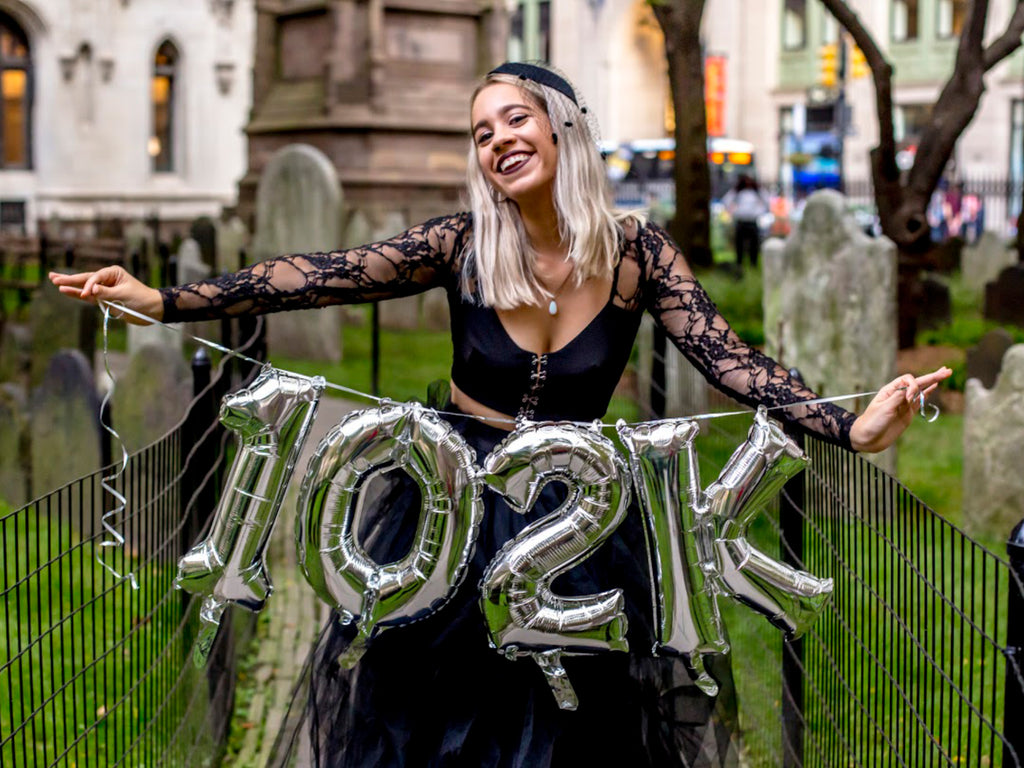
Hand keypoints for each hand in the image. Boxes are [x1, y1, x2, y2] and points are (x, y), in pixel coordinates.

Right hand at [48, 266, 163, 324]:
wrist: (152, 310)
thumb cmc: (141, 299)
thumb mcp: (123, 295)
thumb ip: (106, 293)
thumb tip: (90, 290)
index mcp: (113, 273)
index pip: (95, 277)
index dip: (88, 286)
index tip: (86, 294)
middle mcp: (107, 279)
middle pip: (85, 279)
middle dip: (69, 279)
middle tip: (52, 277)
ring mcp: (104, 289)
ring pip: (84, 287)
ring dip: (70, 285)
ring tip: (54, 280)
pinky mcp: (104, 300)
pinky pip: (88, 297)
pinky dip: (78, 295)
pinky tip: (66, 291)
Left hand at [848, 367, 951, 452]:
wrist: (868, 439)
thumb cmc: (872, 423)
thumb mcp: (883, 409)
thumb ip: (897, 398)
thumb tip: (910, 389)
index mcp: (890, 391)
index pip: (907, 380)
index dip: (912, 386)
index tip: (908, 399)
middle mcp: (898, 396)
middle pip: (917, 383)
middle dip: (931, 376)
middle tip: (947, 371)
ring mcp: (904, 405)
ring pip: (920, 390)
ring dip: (932, 382)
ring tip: (944, 374)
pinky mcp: (908, 414)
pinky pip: (920, 402)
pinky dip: (928, 394)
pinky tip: (934, 387)